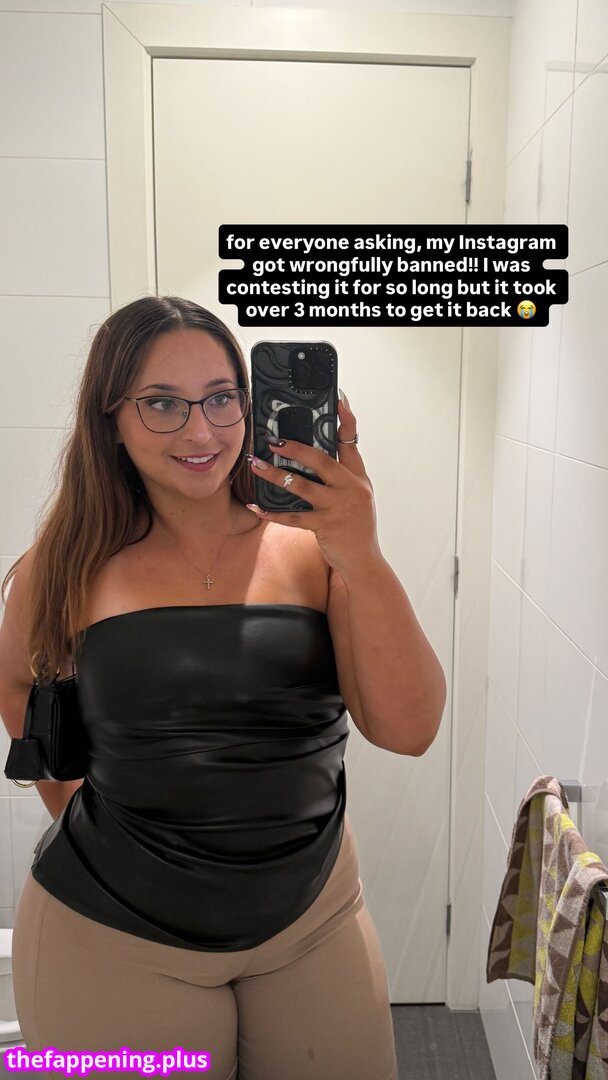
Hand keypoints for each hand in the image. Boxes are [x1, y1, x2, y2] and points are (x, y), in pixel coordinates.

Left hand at [247, 397, 380, 578]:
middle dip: (295, 448)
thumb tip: (314, 458)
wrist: (364, 561)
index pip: (351, 443)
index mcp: (359, 478)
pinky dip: (272, 512)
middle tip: (273, 439)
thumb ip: (342, 478)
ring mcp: (338, 507)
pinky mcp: (325, 526)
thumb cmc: (356, 527)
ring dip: (275, 474)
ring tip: (256, 464)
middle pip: (321, 460)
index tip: (339, 399)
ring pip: (301, 486)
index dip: (345, 420)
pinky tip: (257, 506)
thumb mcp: (357, 497)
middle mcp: (351, 489)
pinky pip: (293, 517)